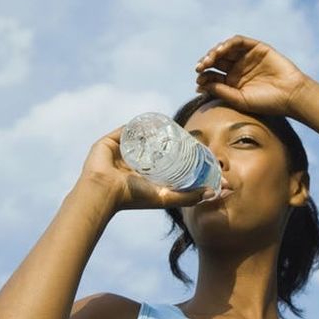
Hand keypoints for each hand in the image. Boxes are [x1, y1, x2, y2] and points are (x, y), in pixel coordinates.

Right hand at [77, 126, 219, 210]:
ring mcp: (119, 152)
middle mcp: (130, 163)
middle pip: (151, 147)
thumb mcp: (165, 198)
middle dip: (166, 139)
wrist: (105, 191)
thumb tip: (213, 193)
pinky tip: (151, 119)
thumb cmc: (133, 198)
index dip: (177, 154)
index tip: (193, 146)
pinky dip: (137, 123)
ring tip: (168, 124)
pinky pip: (125, 129)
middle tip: (183, 133)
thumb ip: (188, 197)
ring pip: (139, 137)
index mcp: (142, 176)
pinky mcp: (108, 142)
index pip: (162, 161)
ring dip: (152, 130)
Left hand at [194, 35, 310, 116]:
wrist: (290, 95)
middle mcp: (238, 68)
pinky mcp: (256, 48)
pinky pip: (238, 42)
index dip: (204, 77)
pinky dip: (228, 44)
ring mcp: (247, 57)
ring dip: (214, 52)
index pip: (213, 76)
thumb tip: (201, 84)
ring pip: (225, 50)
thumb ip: (221, 91)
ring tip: (208, 60)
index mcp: (233, 82)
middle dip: (206, 63)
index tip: (198, 83)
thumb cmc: (267, 103)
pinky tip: (221, 50)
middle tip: (199, 68)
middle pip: (216, 61)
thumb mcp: (240, 100)